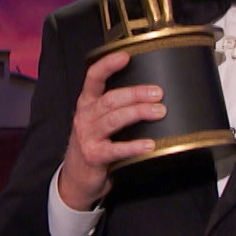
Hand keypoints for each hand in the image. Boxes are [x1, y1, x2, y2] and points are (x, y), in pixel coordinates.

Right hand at [57, 50, 160, 210]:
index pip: (93, 77)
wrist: (77, 179)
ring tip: (159, 111)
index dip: (107, 65)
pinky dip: (134, 146)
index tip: (125, 56)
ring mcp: (87, 136)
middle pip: (110, 99)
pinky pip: (115, 149)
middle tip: (157, 93)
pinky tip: (149, 144)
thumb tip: (150, 94)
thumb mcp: (99, 122)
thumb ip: (116, 108)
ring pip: (113, 119)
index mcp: (87, 104)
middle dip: (135, 94)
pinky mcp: (94, 156)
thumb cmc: (95, 145)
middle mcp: (85, 117)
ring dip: (137, 113)